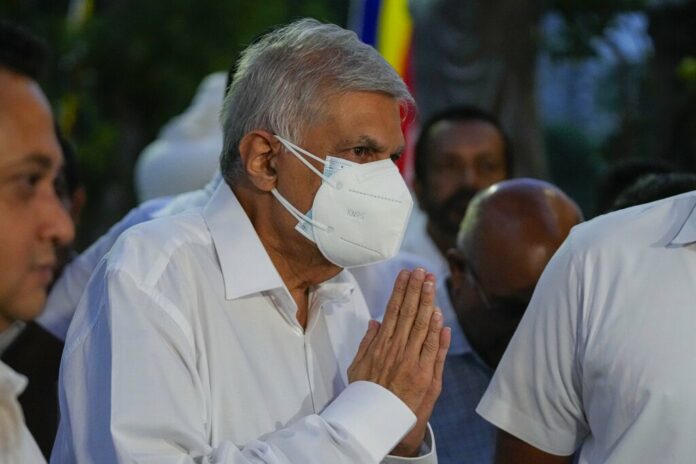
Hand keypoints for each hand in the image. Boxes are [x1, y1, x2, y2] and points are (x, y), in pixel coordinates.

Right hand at [348, 268, 450, 455]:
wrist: (379, 423)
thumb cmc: (367, 394)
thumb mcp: (358, 367)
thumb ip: (367, 342)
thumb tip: (374, 321)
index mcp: (381, 345)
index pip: (393, 310)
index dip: (401, 290)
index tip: (406, 274)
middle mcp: (397, 350)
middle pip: (409, 313)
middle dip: (416, 289)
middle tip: (422, 271)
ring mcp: (412, 362)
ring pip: (422, 326)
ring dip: (427, 303)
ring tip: (431, 283)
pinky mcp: (425, 376)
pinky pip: (433, 350)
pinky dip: (437, 332)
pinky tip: (439, 315)